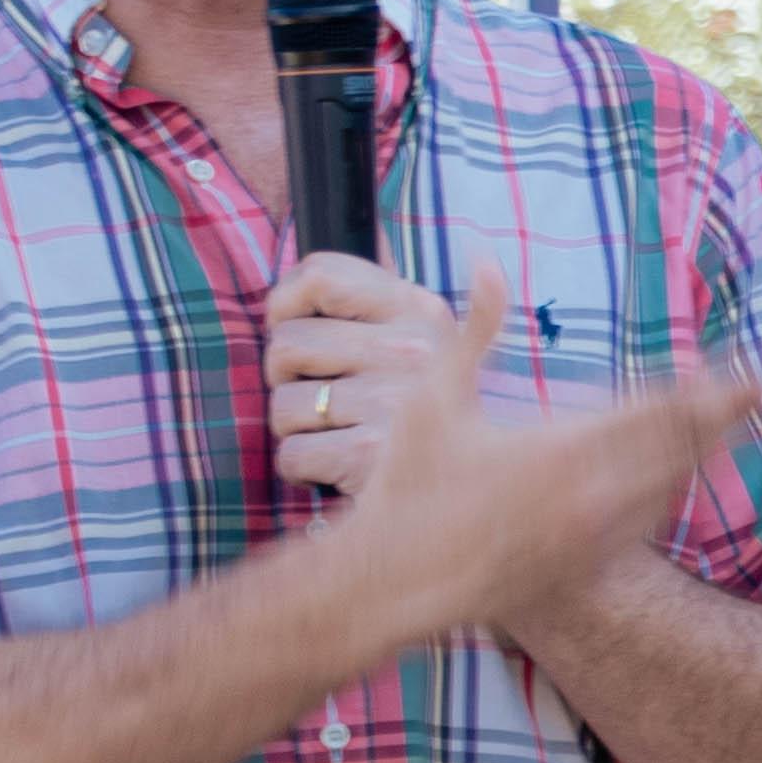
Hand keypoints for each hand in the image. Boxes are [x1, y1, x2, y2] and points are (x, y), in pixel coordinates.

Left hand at [262, 250, 472, 503]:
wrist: (475, 497)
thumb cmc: (439, 418)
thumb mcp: (445, 348)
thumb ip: (408, 302)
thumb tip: (478, 265)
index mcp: (421, 312)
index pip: (321, 275)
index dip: (286, 303)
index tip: (292, 325)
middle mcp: (410, 351)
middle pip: (286, 345)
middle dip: (288, 378)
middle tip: (325, 396)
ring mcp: (390, 403)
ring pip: (283, 404)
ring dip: (297, 428)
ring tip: (338, 433)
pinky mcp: (367, 455)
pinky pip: (291, 454)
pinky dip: (303, 468)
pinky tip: (336, 466)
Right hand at [316, 282, 761, 642]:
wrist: (388, 586)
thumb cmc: (404, 489)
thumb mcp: (432, 399)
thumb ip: (471, 330)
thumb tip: (487, 264)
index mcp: (563, 449)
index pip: (661, 410)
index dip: (714, 387)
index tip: (753, 368)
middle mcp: (591, 497)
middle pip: (686, 447)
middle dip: (734, 412)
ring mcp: (591, 538)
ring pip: (672, 487)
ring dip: (704, 451)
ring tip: (735, 420)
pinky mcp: (583, 567)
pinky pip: (645, 522)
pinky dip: (669, 489)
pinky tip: (676, 472)